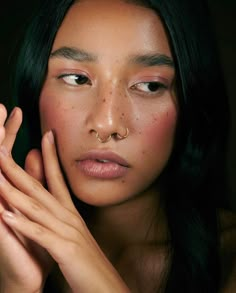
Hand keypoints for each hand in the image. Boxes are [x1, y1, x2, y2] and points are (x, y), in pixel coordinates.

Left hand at [0, 130, 129, 291]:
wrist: (106, 285)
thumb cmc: (86, 261)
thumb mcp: (73, 233)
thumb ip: (63, 216)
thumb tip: (55, 200)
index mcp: (70, 213)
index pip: (58, 178)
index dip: (50, 156)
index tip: (45, 135)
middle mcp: (68, 217)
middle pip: (40, 189)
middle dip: (18, 169)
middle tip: (2, 149)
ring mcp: (67, 232)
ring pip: (37, 208)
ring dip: (14, 192)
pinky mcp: (66, 250)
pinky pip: (41, 235)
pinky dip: (24, 224)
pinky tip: (7, 215)